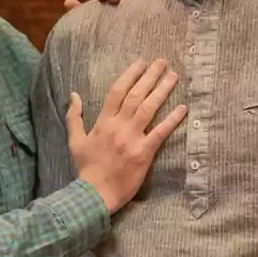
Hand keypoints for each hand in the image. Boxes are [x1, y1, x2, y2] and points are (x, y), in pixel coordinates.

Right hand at [68, 58, 187, 212]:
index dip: (130, 74)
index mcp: (103, 122)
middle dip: (150, 76)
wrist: (94, 194)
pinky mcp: (144, 153)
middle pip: (136, 95)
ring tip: (174, 77)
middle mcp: (118, 126)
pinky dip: (172, 120)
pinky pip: (160, 132)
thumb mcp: (75, 141)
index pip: (117, 91)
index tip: (141, 62)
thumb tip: (74, 94)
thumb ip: (74, 116)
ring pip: (149, 108)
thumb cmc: (86, 169)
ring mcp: (132, 138)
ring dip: (162, 90)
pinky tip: (183, 108)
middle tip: (162, 62)